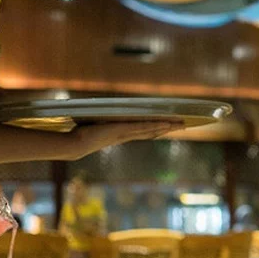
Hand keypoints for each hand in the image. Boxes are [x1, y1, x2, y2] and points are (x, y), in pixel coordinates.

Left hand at [63, 121, 181, 159]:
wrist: (75, 145)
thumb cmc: (81, 135)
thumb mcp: (95, 125)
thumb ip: (101, 121)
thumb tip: (101, 112)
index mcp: (122, 135)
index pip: (144, 131)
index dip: (158, 129)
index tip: (170, 126)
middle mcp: (127, 136)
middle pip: (152, 131)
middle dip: (168, 128)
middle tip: (184, 125)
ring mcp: (125, 133)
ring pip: (151, 129)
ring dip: (166, 127)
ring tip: (180, 124)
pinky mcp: (121, 130)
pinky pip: (142, 127)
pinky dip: (155, 125)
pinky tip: (165, 123)